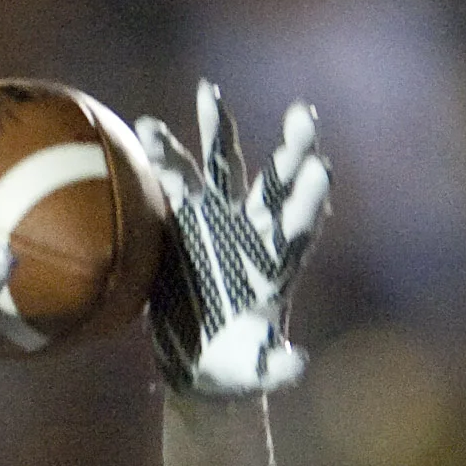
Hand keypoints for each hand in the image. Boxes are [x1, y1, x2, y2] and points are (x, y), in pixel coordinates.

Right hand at [137, 82, 330, 398]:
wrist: (203, 365)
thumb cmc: (235, 373)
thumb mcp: (255, 374)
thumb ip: (275, 368)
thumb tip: (298, 365)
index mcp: (276, 268)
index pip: (300, 228)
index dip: (309, 200)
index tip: (320, 168)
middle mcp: (253, 236)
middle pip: (277, 185)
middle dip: (291, 150)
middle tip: (305, 115)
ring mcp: (218, 225)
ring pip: (222, 170)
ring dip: (217, 131)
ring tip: (208, 91)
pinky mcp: (183, 226)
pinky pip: (175, 184)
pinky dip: (163, 156)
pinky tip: (145, 125)